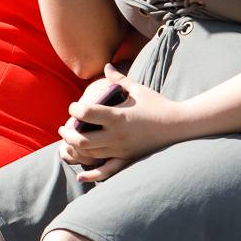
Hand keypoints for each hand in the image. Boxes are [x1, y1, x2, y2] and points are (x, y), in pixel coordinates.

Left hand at [58, 65, 170, 183]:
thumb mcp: (138, 89)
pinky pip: (106, 171)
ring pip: (90, 154)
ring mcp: (121, 149)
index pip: (86, 114)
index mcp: (117, 116)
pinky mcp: (127, 159)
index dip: (74, 109)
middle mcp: (116, 135)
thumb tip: (106, 64)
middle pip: (81, 139)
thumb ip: (119, 79)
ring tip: (69, 141)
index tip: (73, 107)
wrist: (177, 126)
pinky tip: (81, 176)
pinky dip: (92, 175)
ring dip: (74, 148)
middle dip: (67, 134)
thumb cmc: (157, 104)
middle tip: (62, 128)